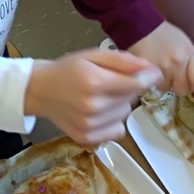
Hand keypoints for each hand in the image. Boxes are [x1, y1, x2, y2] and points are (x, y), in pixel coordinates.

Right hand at [25, 49, 161, 144]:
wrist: (40, 90)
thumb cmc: (68, 69)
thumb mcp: (93, 55)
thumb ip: (122, 60)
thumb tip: (149, 68)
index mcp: (94, 82)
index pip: (136, 84)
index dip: (148, 77)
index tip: (153, 73)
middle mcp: (92, 107)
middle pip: (132, 98)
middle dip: (129, 88)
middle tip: (111, 81)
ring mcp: (89, 126)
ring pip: (126, 114)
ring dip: (121, 104)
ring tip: (102, 96)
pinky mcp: (87, 138)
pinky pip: (118, 130)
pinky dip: (114, 121)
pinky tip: (100, 112)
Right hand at [129, 21, 193, 95]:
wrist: (142, 26)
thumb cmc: (164, 34)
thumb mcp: (184, 43)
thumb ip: (191, 61)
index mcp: (189, 53)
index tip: (190, 83)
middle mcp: (178, 62)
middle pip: (182, 90)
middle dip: (178, 86)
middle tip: (174, 78)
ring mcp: (162, 68)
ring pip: (166, 88)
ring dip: (164, 82)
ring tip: (160, 70)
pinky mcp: (147, 72)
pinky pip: (153, 85)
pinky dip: (153, 81)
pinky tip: (151, 70)